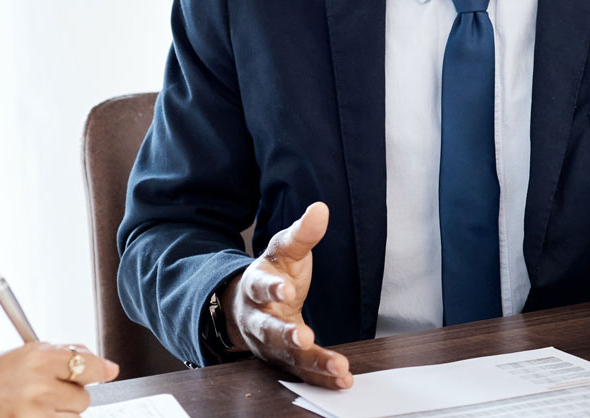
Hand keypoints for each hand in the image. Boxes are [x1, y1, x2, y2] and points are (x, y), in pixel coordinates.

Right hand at [0, 341, 119, 417]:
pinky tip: (30, 415)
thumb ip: (62, 355)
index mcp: (38, 358)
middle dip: (70, 396)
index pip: (88, 366)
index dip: (100, 370)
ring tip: (33, 406)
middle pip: (83, 398)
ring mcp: (32, 414)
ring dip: (60, 414)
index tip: (107, 372)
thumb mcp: (23, 353)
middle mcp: (38, 385)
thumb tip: (103, 365)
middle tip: (47, 391)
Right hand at [226, 201, 352, 388]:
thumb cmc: (272, 274)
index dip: (271, 288)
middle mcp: (258, 318)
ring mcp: (269, 343)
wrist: (248, 306)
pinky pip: (301, 371)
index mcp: (255, 286)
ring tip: (338, 368)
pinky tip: (341, 379)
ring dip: (312, 362)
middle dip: (285, 335)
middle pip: (267, 329)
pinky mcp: (283, 360)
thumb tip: (320, 209)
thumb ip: (302, 235)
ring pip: (287, 356)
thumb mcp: (284, 250)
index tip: (285, 289)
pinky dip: (320, 377)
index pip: (259, 285)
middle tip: (303, 338)